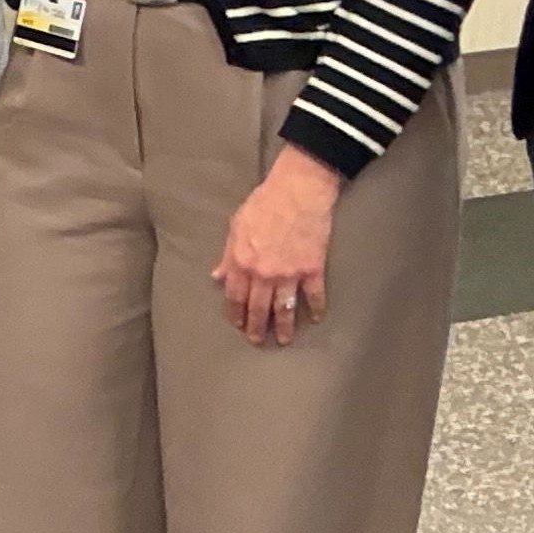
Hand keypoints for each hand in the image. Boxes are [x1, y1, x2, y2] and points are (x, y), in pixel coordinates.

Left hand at [214, 143, 342, 345]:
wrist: (298, 192)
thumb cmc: (264, 203)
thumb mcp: (236, 226)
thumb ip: (227, 255)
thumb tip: (216, 276)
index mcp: (241, 262)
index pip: (234, 296)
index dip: (235, 313)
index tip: (237, 324)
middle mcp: (263, 273)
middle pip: (258, 308)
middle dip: (257, 327)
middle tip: (258, 340)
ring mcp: (289, 274)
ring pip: (285, 309)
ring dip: (285, 326)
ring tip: (285, 339)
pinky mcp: (312, 269)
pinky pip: (314, 296)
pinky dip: (316, 309)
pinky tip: (316, 318)